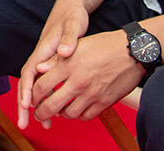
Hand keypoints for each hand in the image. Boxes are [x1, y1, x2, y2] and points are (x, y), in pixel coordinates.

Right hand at [17, 0, 89, 129]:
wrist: (71, 5)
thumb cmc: (72, 15)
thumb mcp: (73, 25)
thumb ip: (69, 39)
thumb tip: (64, 52)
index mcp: (43, 49)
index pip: (29, 72)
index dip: (26, 89)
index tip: (26, 105)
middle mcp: (40, 56)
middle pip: (26, 83)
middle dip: (23, 105)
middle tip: (23, 124)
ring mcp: (44, 60)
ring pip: (34, 86)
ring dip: (35, 106)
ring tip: (44, 125)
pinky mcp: (50, 63)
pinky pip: (44, 84)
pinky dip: (46, 98)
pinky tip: (55, 109)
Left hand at [22, 30, 143, 126]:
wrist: (132, 52)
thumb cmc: (104, 45)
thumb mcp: (77, 46)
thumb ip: (56, 59)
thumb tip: (38, 69)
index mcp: (68, 65)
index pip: (42, 86)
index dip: (32, 95)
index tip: (31, 98)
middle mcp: (78, 81)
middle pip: (51, 105)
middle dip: (41, 112)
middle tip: (39, 114)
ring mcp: (92, 94)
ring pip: (69, 114)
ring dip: (61, 114)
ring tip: (58, 111)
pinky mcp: (104, 102)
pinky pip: (86, 116)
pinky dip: (78, 116)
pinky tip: (75, 110)